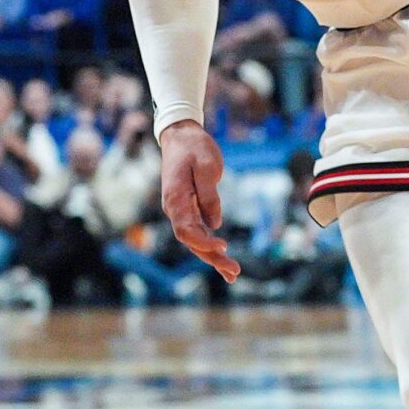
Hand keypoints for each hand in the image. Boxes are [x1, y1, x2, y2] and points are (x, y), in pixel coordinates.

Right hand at [157, 120, 235, 278]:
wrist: (180, 135)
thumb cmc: (194, 147)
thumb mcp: (207, 165)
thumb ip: (209, 195)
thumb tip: (215, 223)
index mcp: (175, 199)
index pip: (186, 230)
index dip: (204, 242)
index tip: (224, 246)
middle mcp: (174, 208)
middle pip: (191, 241)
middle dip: (212, 258)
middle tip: (234, 272)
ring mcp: (180, 210)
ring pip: (194, 240)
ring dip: (212, 257)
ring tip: (232, 273)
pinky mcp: (187, 208)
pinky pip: (197, 231)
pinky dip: (209, 245)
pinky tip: (223, 256)